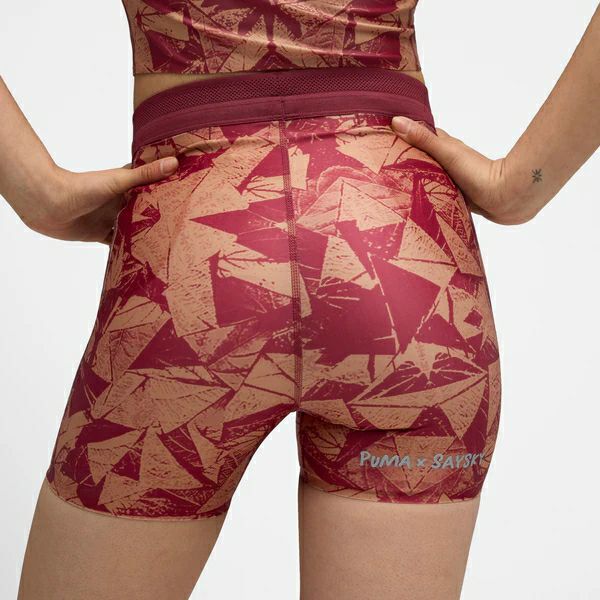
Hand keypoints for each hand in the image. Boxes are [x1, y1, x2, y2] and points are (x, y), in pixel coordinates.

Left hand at [21, 156, 178, 243]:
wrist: (48, 205)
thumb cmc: (81, 187)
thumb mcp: (119, 181)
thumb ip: (146, 174)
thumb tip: (174, 162)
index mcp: (126, 185)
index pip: (152, 184)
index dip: (168, 187)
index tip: (188, 192)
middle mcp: (120, 201)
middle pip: (145, 209)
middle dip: (161, 215)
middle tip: (184, 223)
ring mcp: (111, 218)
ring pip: (135, 227)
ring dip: (147, 234)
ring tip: (170, 242)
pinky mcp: (101, 234)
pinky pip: (120, 243)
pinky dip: (130, 248)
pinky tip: (145, 255)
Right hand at [391, 116, 535, 224]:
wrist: (503, 197)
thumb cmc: (478, 172)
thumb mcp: (446, 152)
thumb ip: (423, 139)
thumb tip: (397, 121)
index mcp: (444, 147)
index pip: (418, 136)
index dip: (401, 134)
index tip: (381, 134)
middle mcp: (445, 162)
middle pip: (419, 157)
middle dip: (402, 158)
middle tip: (379, 161)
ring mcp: (448, 179)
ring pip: (424, 176)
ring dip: (410, 178)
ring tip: (388, 182)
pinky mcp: (451, 196)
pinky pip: (431, 193)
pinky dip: (420, 193)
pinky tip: (410, 199)